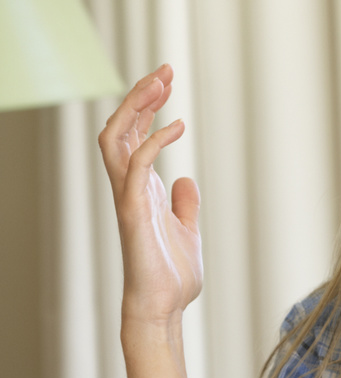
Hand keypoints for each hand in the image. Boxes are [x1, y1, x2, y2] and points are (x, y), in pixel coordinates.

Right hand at [97, 65, 202, 330]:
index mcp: (142, 188)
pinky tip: (178, 127)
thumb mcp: (186, 230)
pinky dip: (154, 142)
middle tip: (165, 69)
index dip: (146, 106)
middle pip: (122, 128)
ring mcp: (129, 197)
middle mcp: (130, 187)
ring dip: (137, 108)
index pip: (135, 135)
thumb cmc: (171, 275)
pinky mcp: (134, 211)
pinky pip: (137, 166)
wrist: (163, 307)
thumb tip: (185, 180)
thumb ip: (184, 204)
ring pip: (117, 139)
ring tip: (161, 82)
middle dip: (140, 96)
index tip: (166, 80)